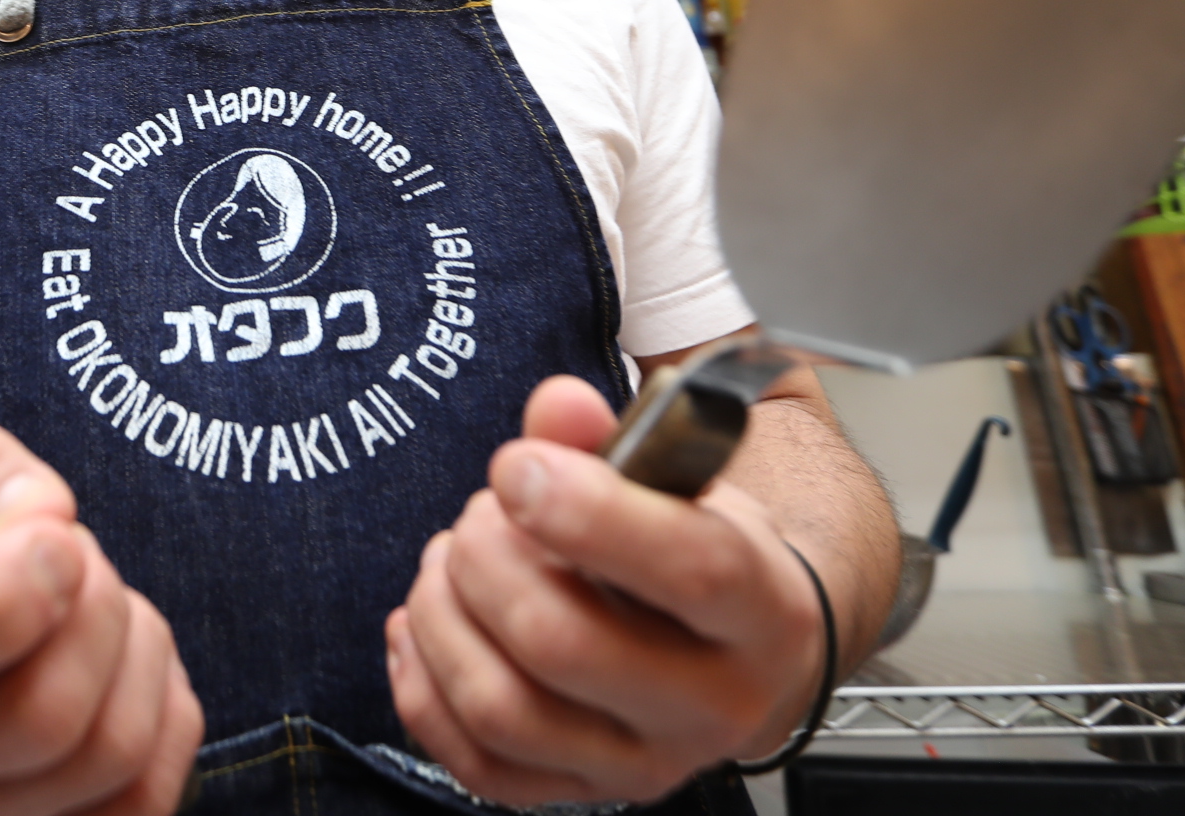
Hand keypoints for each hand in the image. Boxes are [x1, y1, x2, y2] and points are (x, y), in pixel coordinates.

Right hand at [0, 421, 203, 815]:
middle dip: (97, 611)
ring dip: (140, 651)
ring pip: (111, 753)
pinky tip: (128, 668)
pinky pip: (147, 797)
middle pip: (43, 717)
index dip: (10, 591)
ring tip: (104, 605)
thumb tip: (45, 517)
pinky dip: (166, 714)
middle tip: (82, 561)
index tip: (56, 538)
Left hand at [385, 376, 824, 806]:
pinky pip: (476, 764)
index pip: (690, 568)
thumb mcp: (680, 481)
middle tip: (483, 512)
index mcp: (761, 610)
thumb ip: (610, 437)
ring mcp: (645, 764)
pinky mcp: (583, 793)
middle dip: (487, 557)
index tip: (518, 467)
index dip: (587, 510)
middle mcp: (714, 705)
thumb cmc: (705, 552)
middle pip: (563, 643)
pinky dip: (423, 686)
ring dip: (443, 615)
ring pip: (502, 709)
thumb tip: (558, 407)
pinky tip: (427, 625)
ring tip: (452, 560)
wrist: (742, 650)